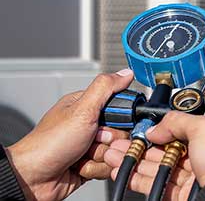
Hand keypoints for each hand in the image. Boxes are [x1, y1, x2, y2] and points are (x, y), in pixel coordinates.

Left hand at [6, 70, 133, 200]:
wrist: (34, 178)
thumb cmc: (49, 143)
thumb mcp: (81, 109)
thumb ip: (105, 88)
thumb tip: (126, 73)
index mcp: (87, 107)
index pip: (121, 108)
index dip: (121, 118)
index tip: (109, 123)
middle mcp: (88, 126)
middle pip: (121, 132)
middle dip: (109, 141)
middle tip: (92, 140)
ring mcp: (89, 146)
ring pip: (115, 151)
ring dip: (101, 156)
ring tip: (82, 156)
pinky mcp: (90, 164)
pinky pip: (108, 167)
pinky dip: (96, 169)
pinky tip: (80, 166)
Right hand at [104, 112, 204, 199]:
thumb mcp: (204, 128)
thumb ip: (179, 122)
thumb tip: (157, 128)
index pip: (184, 130)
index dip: (163, 129)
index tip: (144, 129)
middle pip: (167, 150)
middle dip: (142, 145)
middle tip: (121, 143)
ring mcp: (193, 179)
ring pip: (158, 168)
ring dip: (135, 161)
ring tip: (115, 155)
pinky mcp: (181, 197)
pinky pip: (155, 186)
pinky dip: (138, 179)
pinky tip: (125, 173)